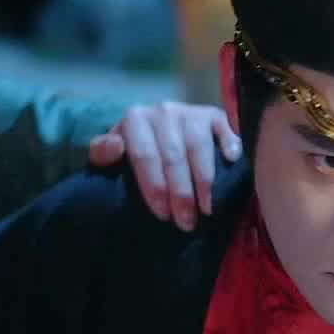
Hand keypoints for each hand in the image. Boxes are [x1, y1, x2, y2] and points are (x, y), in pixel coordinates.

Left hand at [88, 102, 241, 229]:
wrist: (155, 139)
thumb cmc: (132, 158)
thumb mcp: (110, 159)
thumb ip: (102, 154)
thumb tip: (115, 147)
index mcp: (135, 119)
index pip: (144, 155)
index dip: (154, 186)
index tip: (162, 215)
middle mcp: (163, 110)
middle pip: (173, 155)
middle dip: (180, 193)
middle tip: (185, 222)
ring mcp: (191, 112)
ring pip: (199, 147)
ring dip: (204, 181)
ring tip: (207, 209)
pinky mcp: (214, 116)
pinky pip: (224, 128)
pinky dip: (229, 144)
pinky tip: (231, 161)